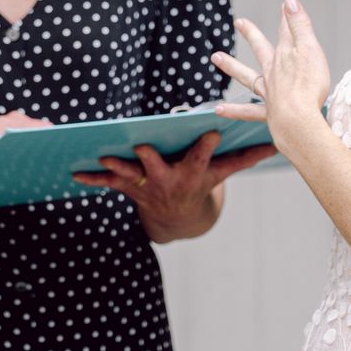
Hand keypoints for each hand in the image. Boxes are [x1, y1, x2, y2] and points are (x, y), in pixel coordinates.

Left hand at [72, 131, 276, 241]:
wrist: (177, 218)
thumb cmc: (201, 185)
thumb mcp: (222, 174)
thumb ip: (245, 158)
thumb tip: (276, 143)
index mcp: (193, 174)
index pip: (202, 158)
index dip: (205, 146)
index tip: (210, 131)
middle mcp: (169, 180)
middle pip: (159, 168)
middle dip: (150, 158)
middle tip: (142, 146)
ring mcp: (147, 186)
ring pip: (130, 175)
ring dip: (116, 166)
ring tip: (103, 156)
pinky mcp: (129, 188)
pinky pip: (108, 183)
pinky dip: (92, 178)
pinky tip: (74, 172)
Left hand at [212, 0, 331, 152]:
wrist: (298, 120)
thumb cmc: (308, 86)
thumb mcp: (309, 50)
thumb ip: (299, 26)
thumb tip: (288, 1)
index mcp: (285, 57)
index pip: (286, 33)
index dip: (286, 19)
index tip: (285, 6)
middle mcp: (273, 73)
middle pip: (261, 50)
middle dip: (252, 35)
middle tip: (239, 23)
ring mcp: (270, 93)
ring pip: (247, 77)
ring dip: (232, 66)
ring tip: (216, 57)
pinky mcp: (270, 114)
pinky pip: (248, 112)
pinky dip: (233, 110)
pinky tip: (218, 109)